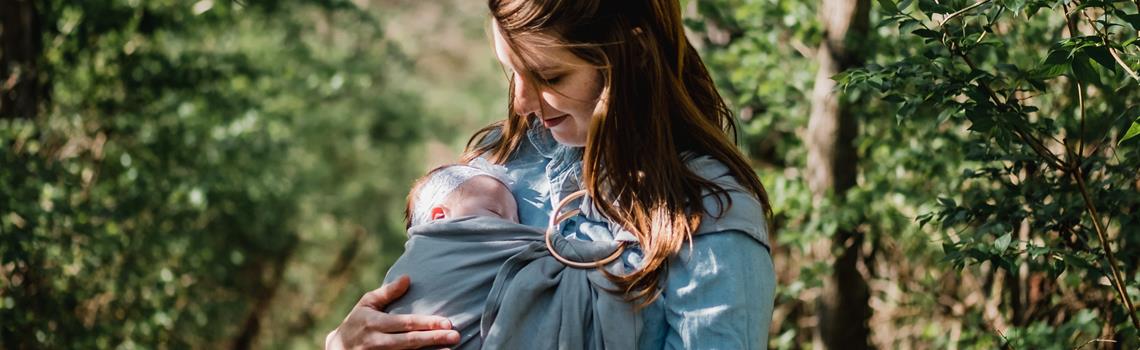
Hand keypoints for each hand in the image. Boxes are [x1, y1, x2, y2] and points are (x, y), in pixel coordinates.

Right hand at [325, 275, 459, 349]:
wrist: (337, 349)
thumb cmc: (356, 322)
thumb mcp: (366, 304)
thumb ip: (387, 293)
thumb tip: (407, 278)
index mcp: (374, 323)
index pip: (405, 323)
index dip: (427, 323)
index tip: (447, 322)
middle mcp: (376, 342)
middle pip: (410, 341)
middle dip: (433, 338)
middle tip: (455, 336)